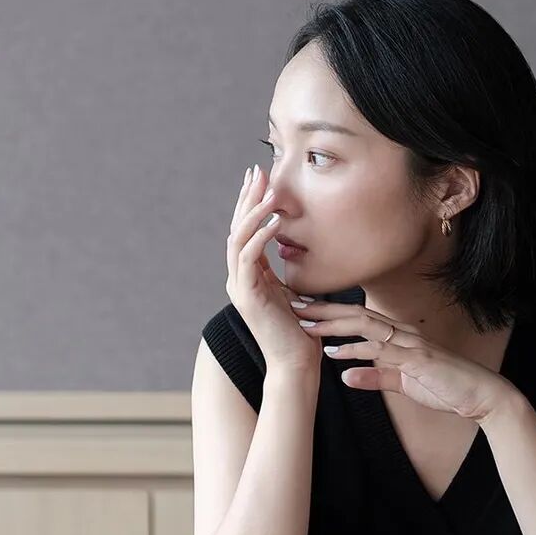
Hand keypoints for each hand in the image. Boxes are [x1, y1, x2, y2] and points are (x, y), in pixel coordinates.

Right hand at [225, 164, 322, 375]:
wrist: (295, 362)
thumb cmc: (300, 330)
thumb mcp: (289, 291)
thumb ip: (279, 270)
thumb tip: (286, 246)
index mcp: (246, 275)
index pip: (243, 231)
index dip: (249, 203)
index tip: (261, 178)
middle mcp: (237, 278)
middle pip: (236, 228)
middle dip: (247, 198)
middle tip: (257, 172)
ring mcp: (239, 287)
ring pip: (238, 240)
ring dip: (253, 213)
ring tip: (269, 192)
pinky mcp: (247, 296)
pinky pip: (249, 258)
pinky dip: (261, 236)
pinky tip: (276, 221)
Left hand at [288, 300, 515, 424]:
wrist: (481, 396)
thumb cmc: (445, 387)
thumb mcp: (402, 383)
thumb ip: (374, 377)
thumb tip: (344, 376)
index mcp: (397, 336)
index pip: (356, 318)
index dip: (327, 313)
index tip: (301, 310)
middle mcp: (401, 333)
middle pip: (354, 314)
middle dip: (321, 309)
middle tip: (291, 305)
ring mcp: (409, 344)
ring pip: (364, 325)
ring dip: (331, 325)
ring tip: (303, 324)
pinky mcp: (416, 359)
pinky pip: (381, 351)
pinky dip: (354, 351)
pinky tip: (333, 354)